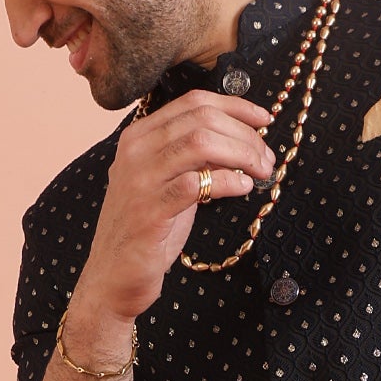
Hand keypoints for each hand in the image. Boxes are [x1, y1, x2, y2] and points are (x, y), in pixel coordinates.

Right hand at [72, 88, 276, 327]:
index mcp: (139, 136)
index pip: (194, 102)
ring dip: (241, 154)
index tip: (264, 120)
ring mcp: (140, 180)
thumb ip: (193, 157)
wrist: (113, 278)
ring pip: (201, 143)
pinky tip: (242, 188)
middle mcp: (135, 150)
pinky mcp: (149, 211)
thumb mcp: (169, 183)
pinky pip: (197, 183)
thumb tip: (238, 138)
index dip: (235, 106)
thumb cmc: (148, 231)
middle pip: (202, 119)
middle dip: (244, 135)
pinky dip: (228, 181)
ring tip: (260, 172)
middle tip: (266, 158)